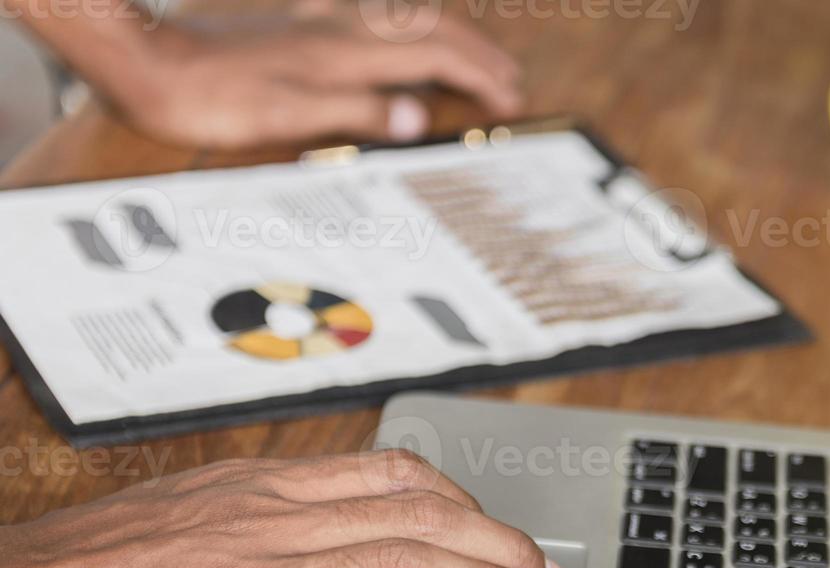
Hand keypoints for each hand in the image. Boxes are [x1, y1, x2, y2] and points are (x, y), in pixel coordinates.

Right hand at [0, 450, 567, 567]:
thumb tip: (326, 527)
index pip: (391, 476)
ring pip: (394, 567)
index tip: (500, 529)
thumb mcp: (181, 514)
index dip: (465, 502)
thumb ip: (258, 518)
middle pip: (415, 517)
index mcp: (255, 490)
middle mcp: (264, 525)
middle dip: (498, 544)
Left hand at [109, 7, 522, 148]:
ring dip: (451, 37)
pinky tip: (407, 41)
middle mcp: (339, 26)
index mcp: (344, 52)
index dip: (480, 77)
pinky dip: (411, 31)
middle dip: (479, 54)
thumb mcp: (286, 116)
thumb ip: (357, 114)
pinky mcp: (302, 22)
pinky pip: (377, 18)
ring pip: (407, 17)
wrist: (149, 62)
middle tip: (511, 83)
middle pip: (431, 28)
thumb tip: (418, 118)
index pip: (435, 56)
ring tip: (477, 61)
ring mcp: (321, 20)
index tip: (510, 100)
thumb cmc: (211, 97)